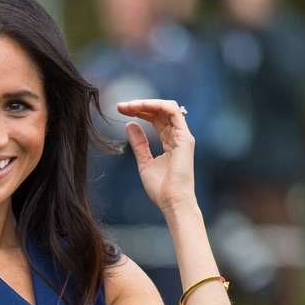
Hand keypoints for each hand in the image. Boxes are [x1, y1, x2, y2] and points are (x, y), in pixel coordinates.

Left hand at [117, 99, 195, 214]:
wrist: (172, 201)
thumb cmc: (160, 188)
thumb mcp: (144, 162)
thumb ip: (139, 143)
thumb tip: (130, 124)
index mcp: (169, 141)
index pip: (155, 118)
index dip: (139, 111)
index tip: (120, 110)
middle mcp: (177, 136)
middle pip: (159, 111)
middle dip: (139, 105)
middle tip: (120, 106)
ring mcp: (182, 136)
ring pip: (167, 108)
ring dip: (147, 103)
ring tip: (129, 105)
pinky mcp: (185, 138)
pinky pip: (174, 112)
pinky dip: (158, 105)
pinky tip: (142, 106)